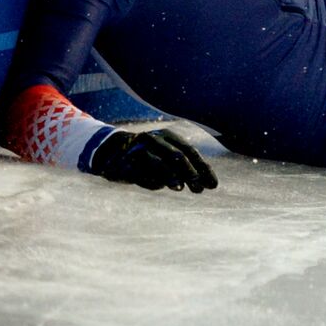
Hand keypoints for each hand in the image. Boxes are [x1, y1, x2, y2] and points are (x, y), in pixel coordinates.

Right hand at [89, 128, 218, 192]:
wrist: (112, 151)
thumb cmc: (148, 156)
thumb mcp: (167, 157)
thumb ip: (184, 169)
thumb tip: (207, 184)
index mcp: (169, 137)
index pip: (191, 152)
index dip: (203, 168)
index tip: (213, 185)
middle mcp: (155, 139)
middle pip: (177, 155)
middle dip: (190, 172)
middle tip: (200, 189)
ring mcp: (140, 149)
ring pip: (158, 162)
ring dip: (170, 176)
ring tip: (179, 187)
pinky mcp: (125, 163)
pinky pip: (140, 174)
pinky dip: (151, 181)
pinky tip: (159, 186)